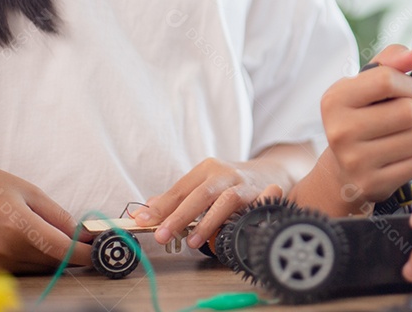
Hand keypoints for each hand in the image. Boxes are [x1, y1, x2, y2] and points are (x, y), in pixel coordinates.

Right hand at [0, 164, 90, 271]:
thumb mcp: (30, 191)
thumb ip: (57, 215)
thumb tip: (81, 232)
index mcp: (19, 229)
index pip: (62, 250)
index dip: (87, 252)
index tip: (104, 249)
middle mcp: (8, 251)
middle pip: (55, 262)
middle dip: (77, 253)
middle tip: (93, 239)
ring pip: (42, 267)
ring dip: (60, 257)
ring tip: (72, 238)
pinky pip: (27, 268)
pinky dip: (42, 259)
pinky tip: (47, 243)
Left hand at [136, 144, 308, 248]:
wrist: (270, 172)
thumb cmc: (229, 184)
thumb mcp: (202, 184)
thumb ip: (176, 199)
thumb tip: (144, 211)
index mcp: (207, 169)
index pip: (179, 189)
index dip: (160, 206)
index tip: (141, 221)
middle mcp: (226, 173)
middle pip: (200, 193)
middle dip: (179, 216)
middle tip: (162, 235)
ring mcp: (246, 184)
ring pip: (226, 200)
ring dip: (208, 222)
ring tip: (192, 242)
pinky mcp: (263, 195)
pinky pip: (252, 208)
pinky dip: (243, 217)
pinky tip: (231, 231)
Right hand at [320, 44, 411, 204]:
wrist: (342, 170)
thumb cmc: (361, 116)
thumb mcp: (367, 84)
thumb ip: (393, 61)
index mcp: (334, 99)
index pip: (388, 80)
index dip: (406, 84)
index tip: (400, 92)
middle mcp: (339, 131)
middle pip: (409, 111)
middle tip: (400, 118)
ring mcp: (354, 161)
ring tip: (399, 136)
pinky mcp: (371, 184)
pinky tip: (397, 157)